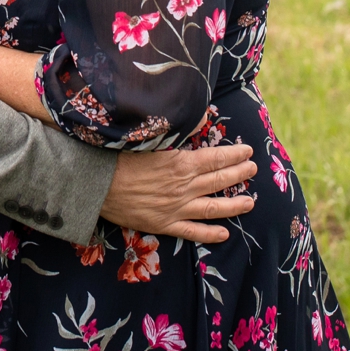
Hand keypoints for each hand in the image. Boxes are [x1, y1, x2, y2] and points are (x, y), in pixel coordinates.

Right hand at [100, 143, 256, 244]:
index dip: (234, 155)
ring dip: (235, 205)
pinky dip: (210, 234)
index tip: (248, 151)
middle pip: (219, 180)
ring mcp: (177, 208)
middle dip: (239, 174)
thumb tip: (200, 117)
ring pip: (214, 208)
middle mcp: (184, 186)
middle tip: (253, 170)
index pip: (216, 158)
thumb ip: (177, 131)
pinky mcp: (165, 225)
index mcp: (181, 163)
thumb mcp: (150, 138)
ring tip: (250, 202)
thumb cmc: (119, 156)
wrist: (96, 184)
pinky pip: (193, 232)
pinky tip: (224, 234)